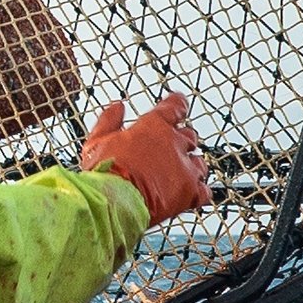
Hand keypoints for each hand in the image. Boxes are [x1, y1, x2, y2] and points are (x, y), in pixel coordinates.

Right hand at [80, 94, 208, 222]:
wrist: (114, 201)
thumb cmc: (105, 171)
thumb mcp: (98, 140)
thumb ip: (109, 120)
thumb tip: (117, 106)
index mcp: (154, 126)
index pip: (175, 106)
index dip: (178, 104)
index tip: (178, 102)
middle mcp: (174, 143)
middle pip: (189, 136)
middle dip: (182, 141)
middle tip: (172, 149)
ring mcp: (185, 168)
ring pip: (200, 163)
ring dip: (192, 166)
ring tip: (181, 174)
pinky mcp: (190, 192)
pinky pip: (204, 191)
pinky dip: (200, 193)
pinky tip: (192, 195)